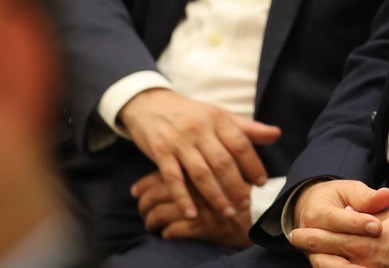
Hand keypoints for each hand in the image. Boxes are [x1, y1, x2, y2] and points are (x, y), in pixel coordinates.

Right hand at [118, 88, 281, 219]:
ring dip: (215, 196)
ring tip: (227, 213)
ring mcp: (179, 142)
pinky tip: (192, 214)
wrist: (150, 104)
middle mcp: (200, 130)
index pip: (241, 144)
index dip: (253, 164)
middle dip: (236, 186)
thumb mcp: (219, 115)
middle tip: (245, 204)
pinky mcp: (160, 152)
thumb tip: (277, 134)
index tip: (261, 182)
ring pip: (201, 173)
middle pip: (222, 162)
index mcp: (219, 119)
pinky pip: (173, 179)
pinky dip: (183, 198)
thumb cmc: (191, 114)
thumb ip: (247, 128)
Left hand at [132, 170, 250, 248]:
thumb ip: (208, 159)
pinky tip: (165, 233)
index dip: (147, 183)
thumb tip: (195, 155)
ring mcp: (201, 206)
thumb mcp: (230, 168)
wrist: (252, 225)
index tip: (137, 192)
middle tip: (141, 209)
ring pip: (161, 212)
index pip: (164, 173)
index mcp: (204, 167)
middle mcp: (200, 185)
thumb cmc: (236, 194)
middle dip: (145, 203)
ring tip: (150, 223)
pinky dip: (166, 233)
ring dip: (152, 220)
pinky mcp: (202, 226)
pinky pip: (173, 230)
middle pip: (158, 192)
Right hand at [290, 180, 388, 266]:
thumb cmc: (337, 198)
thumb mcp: (349, 190)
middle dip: (352, 246)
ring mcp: (314, 252)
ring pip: (325, 264)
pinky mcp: (322, 262)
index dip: (356, 224)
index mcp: (316, 213)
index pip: (335, 220)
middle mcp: (310, 235)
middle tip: (378, 247)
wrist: (314, 209)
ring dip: (346, 267)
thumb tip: (385, 196)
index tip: (377, 227)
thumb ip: (365, 196)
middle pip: (327, 245)